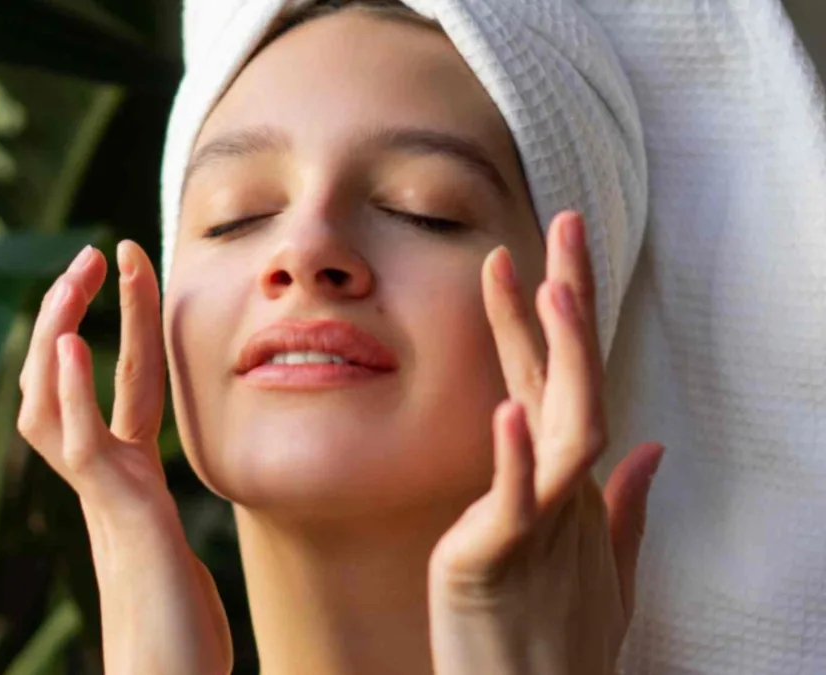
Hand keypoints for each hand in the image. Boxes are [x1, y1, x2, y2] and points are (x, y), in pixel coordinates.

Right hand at [17, 241, 231, 674]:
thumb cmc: (181, 635)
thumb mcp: (176, 554)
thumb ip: (156, 515)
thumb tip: (156, 491)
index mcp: (128, 481)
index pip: (123, 384)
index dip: (126, 322)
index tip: (133, 263)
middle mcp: (105, 483)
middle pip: (65, 382)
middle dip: (73, 313)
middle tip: (93, 252)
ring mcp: (106, 499)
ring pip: (55, 403)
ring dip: (61, 334)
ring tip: (74, 276)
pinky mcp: (118, 517)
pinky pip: (82, 445)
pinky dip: (69, 393)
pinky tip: (66, 347)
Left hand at [428, 211, 664, 674]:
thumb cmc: (557, 643)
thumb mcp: (599, 569)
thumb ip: (622, 506)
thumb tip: (648, 448)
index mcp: (568, 484)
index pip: (555, 384)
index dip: (546, 321)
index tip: (533, 258)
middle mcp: (561, 492)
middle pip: (569, 381)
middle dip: (569, 302)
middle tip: (566, 224)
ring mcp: (539, 524)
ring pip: (562, 428)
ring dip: (560, 358)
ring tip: (552, 287)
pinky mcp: (501, 561)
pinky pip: (513, 502)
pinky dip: (516, 457)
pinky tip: (510, 411)